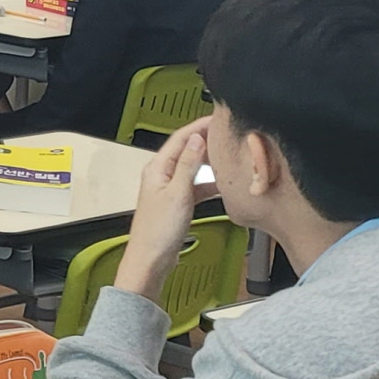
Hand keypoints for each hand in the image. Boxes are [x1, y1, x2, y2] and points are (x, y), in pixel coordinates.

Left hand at [113, 118, 212, 296]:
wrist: (151, 260)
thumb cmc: (158, 231)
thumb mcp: (178, 194)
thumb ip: (188, 166)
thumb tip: (196, 139)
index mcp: (157, 168)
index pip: (180, 138)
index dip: (198, 126)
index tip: (218, 118)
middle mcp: (161, 175)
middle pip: (186, 150)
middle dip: (206, 140)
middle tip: (227, 133)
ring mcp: (168, 189)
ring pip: (192, 167)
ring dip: (208, 161)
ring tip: (227, 155)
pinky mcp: (176, 203)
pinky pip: (195, 185)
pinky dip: (208, 183)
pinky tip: (222, 186)